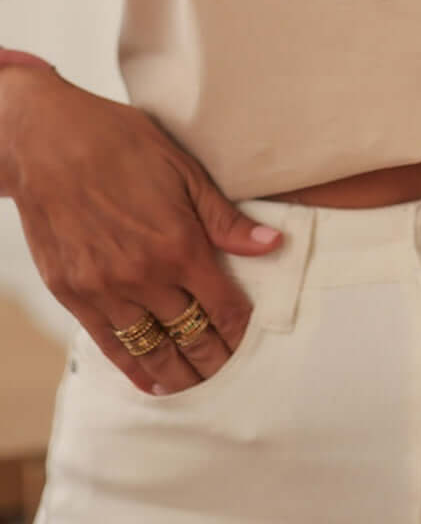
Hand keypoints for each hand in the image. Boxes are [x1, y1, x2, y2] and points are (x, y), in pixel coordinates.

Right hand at [1, 66, 283, 395]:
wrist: (46, 141)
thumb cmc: (120, 144)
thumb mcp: (184, 171)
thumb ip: (226, 219)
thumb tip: (273, 245)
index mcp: (179, 245)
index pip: (225, 306)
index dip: (243, 327)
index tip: (253, 337)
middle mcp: (144, 276)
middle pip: (192, 335)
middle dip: (216, 356)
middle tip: (231, 368)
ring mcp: (105, 290)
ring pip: (153, 349)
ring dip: (180, 371)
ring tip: (199, 382)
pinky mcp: (72, 295)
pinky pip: (111, 345)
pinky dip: (135, 368)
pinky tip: (154, 381)